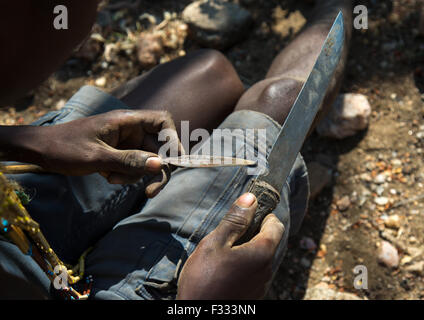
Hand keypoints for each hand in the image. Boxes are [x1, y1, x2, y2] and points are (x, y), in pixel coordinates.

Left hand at [35, 109, 182, 196]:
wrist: (39, 151)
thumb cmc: (64, 148)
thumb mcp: (97, 157)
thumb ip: (129, 160)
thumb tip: (160, 165)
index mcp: (126, 121)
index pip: (162, 122)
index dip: (172, 139)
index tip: (172, 162)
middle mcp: (129, 130)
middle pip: (158, 148)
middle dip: (155, 169)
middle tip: (151, 192)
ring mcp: (124, 142)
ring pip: (146, 160)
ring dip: (136, 174)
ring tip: (113, 179)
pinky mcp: (118, 153)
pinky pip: (133, 166)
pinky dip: (126, 175)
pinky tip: (108, 177)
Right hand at [177, 193, 284, 299]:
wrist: (199, 317)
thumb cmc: (204, 280)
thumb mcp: (215, 243)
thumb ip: (235, 220)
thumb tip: (251, 198)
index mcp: (262, 253)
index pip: (276, 225)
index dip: (263, 215)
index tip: (246, 214)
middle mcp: (268, 270)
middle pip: (270, 241)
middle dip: (254, 232)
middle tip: (230, 233)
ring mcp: (262, 285)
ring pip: (262, 257)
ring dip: (249, 249)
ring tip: (225, 251)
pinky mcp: (254, 295)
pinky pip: (256, 272)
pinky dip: (246, 264)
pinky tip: (226, 269)